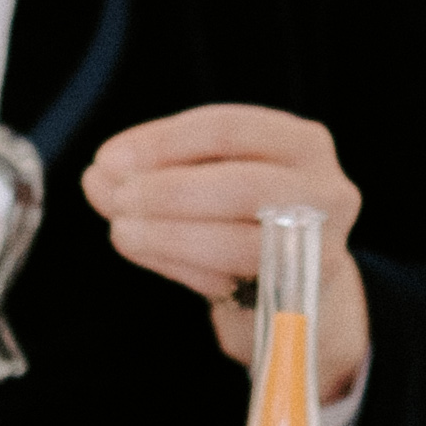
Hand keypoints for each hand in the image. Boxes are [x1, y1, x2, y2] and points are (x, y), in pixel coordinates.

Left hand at [83, 105, 370, 402]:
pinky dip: (182, 266)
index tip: (109, 159)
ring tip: (121, 230)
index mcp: (302, 143)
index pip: (228, 128)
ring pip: (237, 241)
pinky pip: (232, 283)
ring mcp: (321, 248)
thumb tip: (99, 176)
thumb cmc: (247, 223)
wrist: (300, 296)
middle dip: (168, 191)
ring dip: (167, 235)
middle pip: (241, 184)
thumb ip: (153, 175)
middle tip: (116, 198)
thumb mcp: (205, 185)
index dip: (162, 142)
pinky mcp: (300, 296)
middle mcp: (327, 190)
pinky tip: (148, 252)